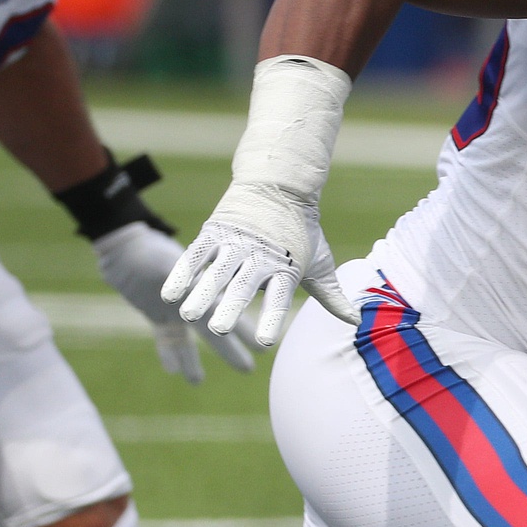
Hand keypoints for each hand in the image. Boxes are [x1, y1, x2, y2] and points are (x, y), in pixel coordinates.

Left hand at [93, 223, 254, 382]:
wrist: (124, 246)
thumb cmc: (149, 249)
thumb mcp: (165, 262)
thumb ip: (183, 280)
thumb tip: (200, 291)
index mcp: (205, 286)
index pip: (230, 310)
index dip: (244, 328)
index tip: (263, 345)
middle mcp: (196, 300)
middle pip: (215, 329)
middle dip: (230, 349)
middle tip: (248, 370)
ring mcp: (177, 310)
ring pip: (192, 339)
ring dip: (196, 360)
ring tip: (199, 382)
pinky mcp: (157, 317)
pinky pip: (166, 339)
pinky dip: (169, 354)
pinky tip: (173, 372)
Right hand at [162, 179, 355, 349]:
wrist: (281, 185)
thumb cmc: (302, 231)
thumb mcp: (319, 262)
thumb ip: (331, 296)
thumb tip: (355, 322)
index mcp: (286, 268)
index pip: (280, 298)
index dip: (274, 318)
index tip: (267, 341)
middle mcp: (260, 257)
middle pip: (243, 286)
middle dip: (231, 307)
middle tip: (218, 329)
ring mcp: (236, 243)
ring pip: (217, 271)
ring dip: (202, 292)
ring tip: (188, 314)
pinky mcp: (216, 231)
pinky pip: (196, 254)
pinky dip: (183, 272)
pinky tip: (170, 292)